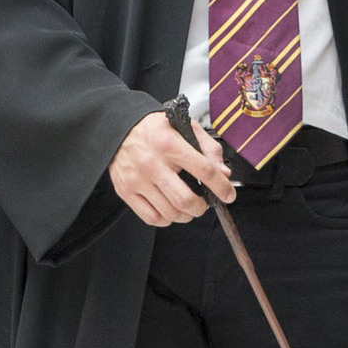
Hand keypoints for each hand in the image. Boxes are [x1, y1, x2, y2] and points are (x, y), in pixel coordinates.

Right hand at [111, 108, 232, 227]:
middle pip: (185, 199)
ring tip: (187, 206)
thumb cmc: (154, 129)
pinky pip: (152, 217)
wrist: (119, 128)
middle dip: (202, 207)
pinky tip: (170, 209)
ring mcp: (137, 179)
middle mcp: (152, 163)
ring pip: (170, 212)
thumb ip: (208, 149)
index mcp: (169, 143)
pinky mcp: (126, 191)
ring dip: (186, 215)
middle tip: (204, 203)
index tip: (228, 194)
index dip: (221, 187)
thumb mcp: (185, 127)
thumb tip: (223, 174)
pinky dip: (166, 219)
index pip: (204, 170)